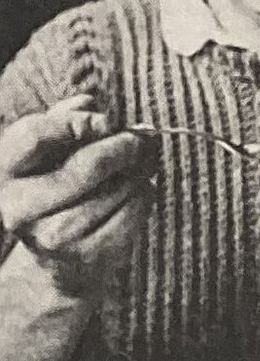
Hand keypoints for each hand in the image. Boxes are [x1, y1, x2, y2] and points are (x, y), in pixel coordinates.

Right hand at [0, 93, 156, 296]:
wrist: (56, 258)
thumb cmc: (56, 189)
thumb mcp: (50, 154)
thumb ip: (64, 122)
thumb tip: (89, 102)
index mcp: (4, 173)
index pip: (34, 135)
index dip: (76, 121)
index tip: (107, 120)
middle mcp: (19, 207)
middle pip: (85, 166)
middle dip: (122, 148)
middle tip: (140, 141)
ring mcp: (52, 236)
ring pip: (116, 189)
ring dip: (138, 172)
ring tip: (142, 165)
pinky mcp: (86, 255)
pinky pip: (132, 212)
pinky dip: (144, 195)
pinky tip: (138, 190)